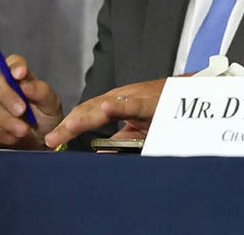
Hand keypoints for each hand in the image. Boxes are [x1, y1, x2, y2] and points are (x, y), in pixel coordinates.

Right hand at [0, 54, 63, 149]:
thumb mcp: (51, 104)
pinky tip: (13, 137)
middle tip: (22, 110)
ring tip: (23, 130)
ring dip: (7, 120)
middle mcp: (4, 89)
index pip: (13, 62)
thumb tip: (26, 84)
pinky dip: (1, 132)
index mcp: (22, 79)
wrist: (40, 142)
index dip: (14, 65)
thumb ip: (42, 92)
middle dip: (7, 96)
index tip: (20, 74)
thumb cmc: (46, 118)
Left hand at [44, 78, 166, 148]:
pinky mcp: (151, 102)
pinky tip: (107, 107)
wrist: (192, 92)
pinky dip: (120, 106)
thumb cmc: (164, 107)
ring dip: (85, 117)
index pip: (84, 113)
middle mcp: (120, 96)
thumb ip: (120, 138)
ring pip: (104, 106)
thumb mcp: (138, 125)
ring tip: (68, 127)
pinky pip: (133, 105)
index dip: (67, 127)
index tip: (51, 142)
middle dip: (69, 125)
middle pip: (88, 110)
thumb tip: (101, 152)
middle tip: (52, 140)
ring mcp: (134, 97)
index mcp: (114, 102)